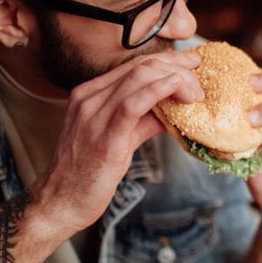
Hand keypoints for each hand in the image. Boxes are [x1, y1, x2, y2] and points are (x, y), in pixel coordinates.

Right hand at [34, 50, 204, 235]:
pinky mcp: (104, 137)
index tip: (192, 64)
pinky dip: (159, 91)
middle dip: (177, 68)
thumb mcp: (118, 137)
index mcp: (90, 94)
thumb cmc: (89, 172)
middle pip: (140, 66)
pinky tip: (177, 89)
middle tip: (200, 83)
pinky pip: (132, 104)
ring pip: (139, 78)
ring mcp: (93, 115)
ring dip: (176, 80)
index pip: (134, 64)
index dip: (168, 60)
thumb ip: (144, 120)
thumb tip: (174, 110)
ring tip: (196, 95)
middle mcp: (89, 98)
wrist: (61, 202)